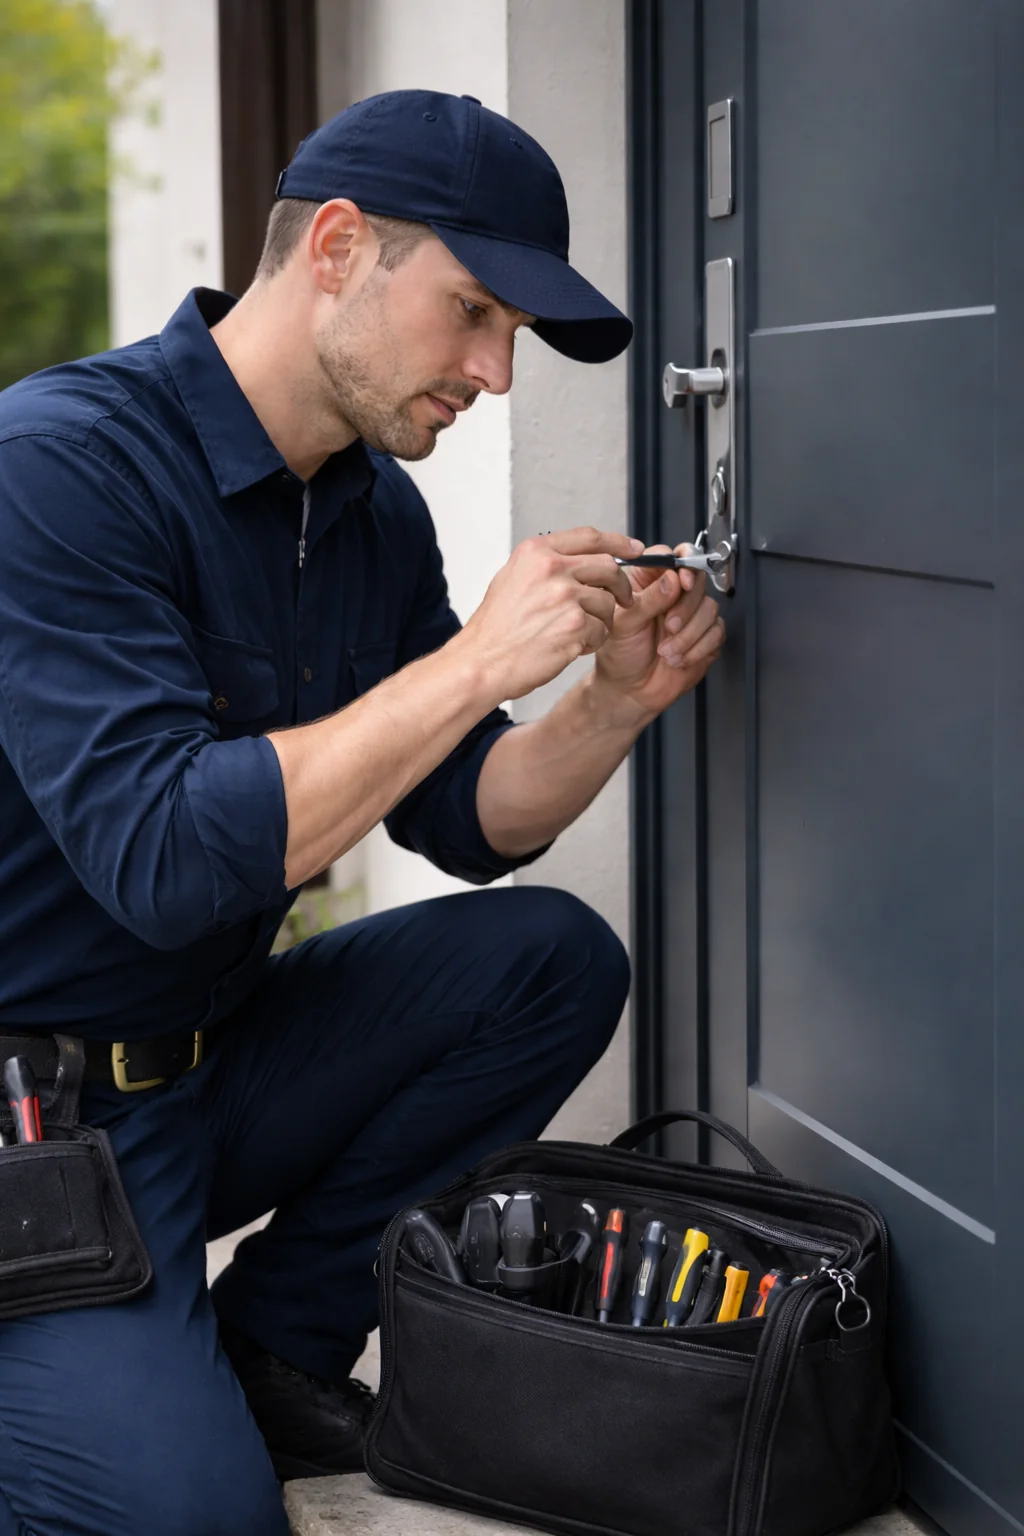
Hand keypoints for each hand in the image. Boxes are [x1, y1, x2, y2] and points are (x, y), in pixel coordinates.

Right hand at [459, 526, 643, 699]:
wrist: (483, 662)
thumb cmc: (496, 628)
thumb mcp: (512, 579)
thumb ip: (546, 564)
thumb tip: (582, 558)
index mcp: (536, 552)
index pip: (590, 537)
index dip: (619, 542)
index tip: (636, 549)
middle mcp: (551, 568)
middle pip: (608, 567)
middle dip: (621, 586)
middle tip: (624, 599)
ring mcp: (564, 596)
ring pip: (608, 602)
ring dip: (602, 619)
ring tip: (579, 632)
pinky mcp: (575, 625)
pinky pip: (602, 629)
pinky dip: (593, 641)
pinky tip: (571, 646)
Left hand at [591, 544, 725, 723]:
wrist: (629, 691)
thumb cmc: (619, 654)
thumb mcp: (624, 624)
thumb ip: (647, 600)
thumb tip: (671, 580)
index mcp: (648, 582)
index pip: (673, 557)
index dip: (683, 565)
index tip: (682, 583)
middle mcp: (672, 594)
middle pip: (698, 581)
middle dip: (686, 607)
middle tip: (669, 627)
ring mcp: (691, 615)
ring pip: (710, 608)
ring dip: (690, 634)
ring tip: (667, 651)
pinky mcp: (705, 636)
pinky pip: (716, 632)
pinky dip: (698, 648)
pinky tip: (679, 659)